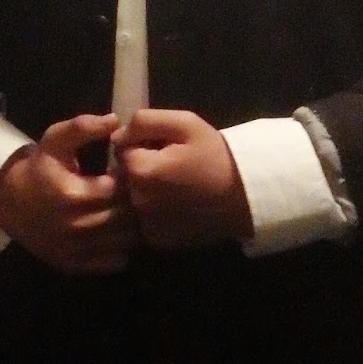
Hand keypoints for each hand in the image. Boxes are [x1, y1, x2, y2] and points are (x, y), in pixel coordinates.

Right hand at [0, 113, 138, 273]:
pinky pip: (116, 261)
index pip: (122, 190)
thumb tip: (115, 121)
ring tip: (124, 208)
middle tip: (131, 190)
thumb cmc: (39, 168)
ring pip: (126, 242)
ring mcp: (77, 251)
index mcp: (75, 195)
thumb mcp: (55, 140)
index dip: (130, 179)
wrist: (8, 200)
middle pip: (127, 218)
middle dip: (134, 201)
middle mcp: (77, 228)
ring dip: (131, 225)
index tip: (126, 170)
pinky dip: (121, 247)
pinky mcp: (75, 266)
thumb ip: (83, 127)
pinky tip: (114, 229)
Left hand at [111, 108, 252, 250]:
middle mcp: (138, 202)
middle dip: (140, 166)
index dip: (140, 143)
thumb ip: (144, 122)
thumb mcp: (184, 123)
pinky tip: (176, 204)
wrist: (245, 196)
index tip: (163, 146)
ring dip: (144, 189)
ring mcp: (146, 226)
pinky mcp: (157, 241)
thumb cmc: (215, 155)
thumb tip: (116, 135)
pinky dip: (153, 211)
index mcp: (141, 171)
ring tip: (173, 185)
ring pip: (131, 198)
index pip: (120, 149)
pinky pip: (142, 220)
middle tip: (170, 165)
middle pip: (124, 176)